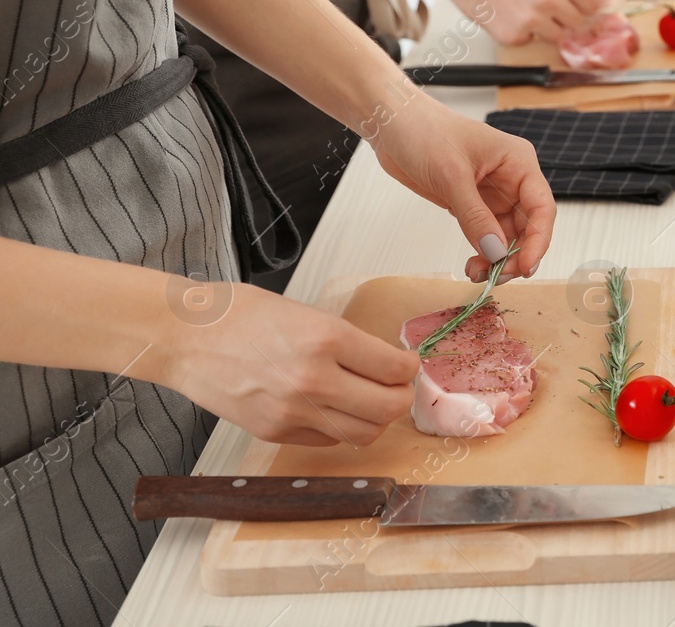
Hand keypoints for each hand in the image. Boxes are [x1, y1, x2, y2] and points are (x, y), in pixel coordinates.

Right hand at [164, 283, 417, 446]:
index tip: (407, 364)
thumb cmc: (242, 315)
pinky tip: (335, 408)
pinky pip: (328, 439)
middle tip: (398, 386)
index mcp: (327, 339)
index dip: (409, 368)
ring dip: (376, 419)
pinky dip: (341, 427)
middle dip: (401, 397)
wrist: (185, 337)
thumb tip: (386, 363)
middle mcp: (314, 380)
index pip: (395, 369)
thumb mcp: (308, 314)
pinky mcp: (274, 432)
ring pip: (363, 434)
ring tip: (372, 401)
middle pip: (387, 408)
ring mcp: (293, 412)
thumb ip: (348, 341)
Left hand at [368, 94, 554, 281]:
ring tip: (478, 273)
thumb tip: (496, 252)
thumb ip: (475, 216)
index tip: (524, 266)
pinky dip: (483, 253)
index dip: (539, 240)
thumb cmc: (425, 133)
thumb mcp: (451, 175)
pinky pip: (487, 235)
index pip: (542, 207)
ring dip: (498, 258)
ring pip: (508, 236)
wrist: (392, 124)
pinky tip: (472, 264)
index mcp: (519, 163)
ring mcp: (492, 194)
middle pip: (529, 226)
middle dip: (517, 254)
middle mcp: (511, 180)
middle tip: (497, 275)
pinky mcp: (473, 204)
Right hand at [436, 0, 616, 43]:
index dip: (589, 4)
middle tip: (553, 6)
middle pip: (580, 22)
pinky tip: (509, 12)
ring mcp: (531, 19)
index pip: (597, 3)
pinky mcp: (512, 34)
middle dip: (570, 16)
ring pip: (557, 35)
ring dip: (548, 26)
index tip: (584, 5)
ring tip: (528, 6)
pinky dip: (523, 32)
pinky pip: (530, 40)